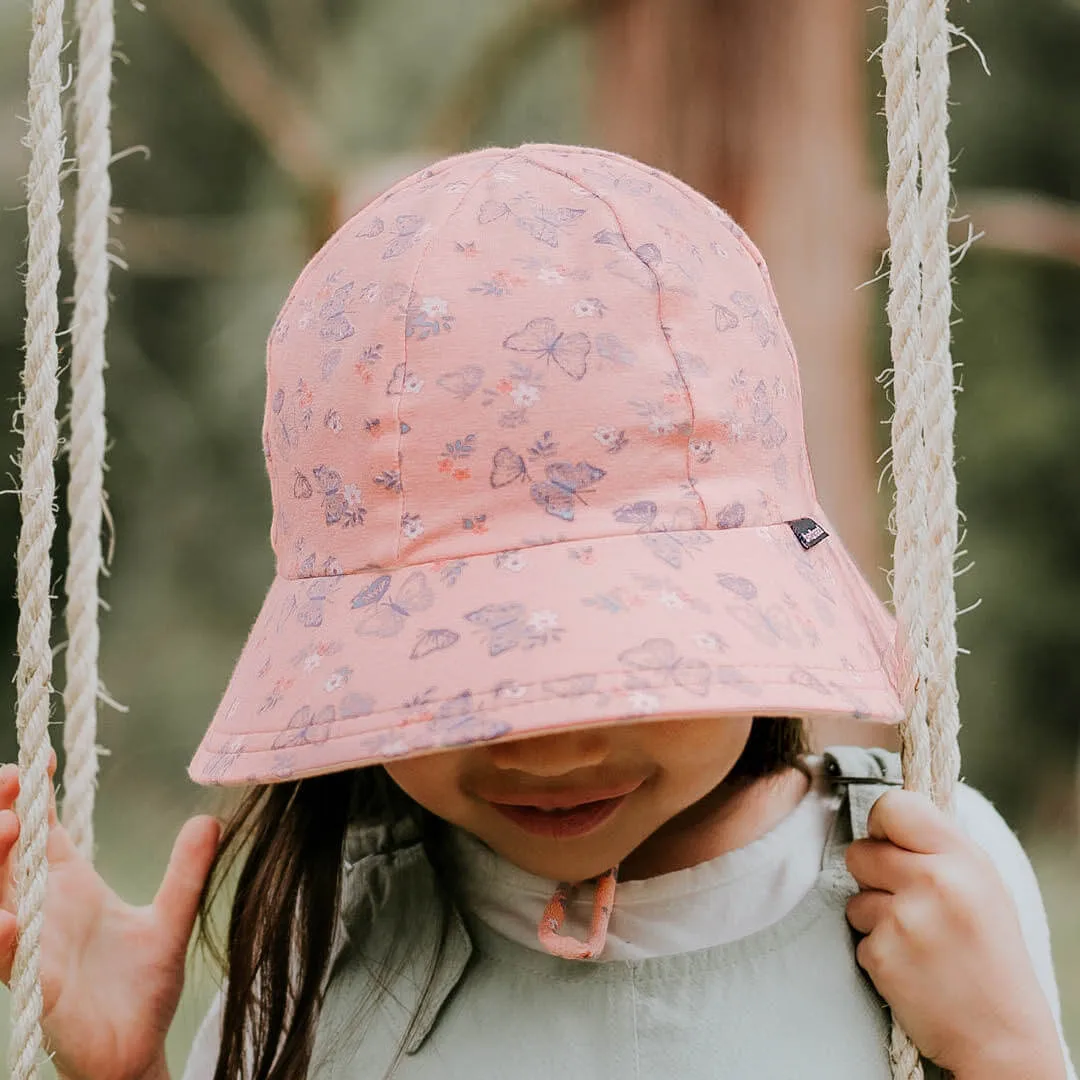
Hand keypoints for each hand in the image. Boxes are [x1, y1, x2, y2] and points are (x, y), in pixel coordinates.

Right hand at [0, 754, 220, 1079]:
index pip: (40, 828)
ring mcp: (31, 947)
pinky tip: (6, 918)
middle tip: (12, 782)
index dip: (30, 792)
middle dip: (0, 813)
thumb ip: (187, 871)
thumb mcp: (170, 919)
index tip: (40, 755)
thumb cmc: (143, 988)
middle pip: (5, 852)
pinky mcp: (34, 988)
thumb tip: (211, 819)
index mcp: (69, 887)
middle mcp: (41, 910)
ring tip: (9, 826)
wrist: (138, 1052)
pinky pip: (5, 958)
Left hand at [845, 789, 1066, 1078]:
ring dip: (873, 915)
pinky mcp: (881, 954)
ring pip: (853, 895)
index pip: (894, 806)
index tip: (889, 841)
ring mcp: (904, 919)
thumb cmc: (989, 954)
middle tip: (904, 899)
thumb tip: (886, 817)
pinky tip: (909, 965)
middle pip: (859, 850)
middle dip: (872, 874)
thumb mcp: (982, 885)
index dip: (882, 823)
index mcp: (962, 858)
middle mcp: (932, 881)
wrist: (1000, 1035)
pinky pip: (856, 935)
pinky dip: (876, 949)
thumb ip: (937, 847)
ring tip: (915, 939)